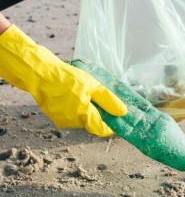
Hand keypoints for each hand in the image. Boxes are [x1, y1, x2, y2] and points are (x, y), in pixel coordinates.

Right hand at [0, 24, 126, 136]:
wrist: (40, 74)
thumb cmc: (67, 78)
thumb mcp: (92, 85)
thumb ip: (108, 100)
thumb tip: (122, 112)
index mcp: (83, 116)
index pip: (102, 130)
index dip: (111, 125)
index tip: (117, 117)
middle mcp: (72, 123)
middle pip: (91, 123)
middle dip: (98, 113)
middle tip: (99, 98)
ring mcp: (61, 120)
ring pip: (81, 118)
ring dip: (86, 109)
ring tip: (84, 93)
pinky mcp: (54, 115)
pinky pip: (70, 115)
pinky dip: (75, 108)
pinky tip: (73, 95)